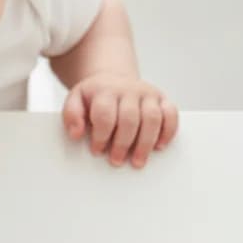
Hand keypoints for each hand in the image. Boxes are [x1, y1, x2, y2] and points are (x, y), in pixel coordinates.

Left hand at [63, 75, 177, 167]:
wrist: (112, 80)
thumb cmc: (93, 97)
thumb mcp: (75, 100)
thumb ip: (71, 115)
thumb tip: (76, 134)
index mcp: (106, 91)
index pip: (105, 115)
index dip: (101, 136)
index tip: (97, 151)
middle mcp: (129, 90)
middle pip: (130, 119)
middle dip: (123, 143)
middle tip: (116, 161)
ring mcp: (148, 94)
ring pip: (153, 118)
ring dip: (145, 143)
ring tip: (137, 161)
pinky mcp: (161, 99)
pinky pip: (171, 114)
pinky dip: (168, 131)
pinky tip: (159, 147)